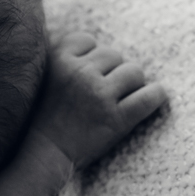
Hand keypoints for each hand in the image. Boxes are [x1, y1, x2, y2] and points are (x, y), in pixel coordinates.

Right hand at [29, 32, 166, 167]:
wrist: (42, 156)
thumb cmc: (40, 118)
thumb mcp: (38, 77)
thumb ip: (56, 55)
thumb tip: (81, 40)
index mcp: (58, 60)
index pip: (87, 41)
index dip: (88, 58)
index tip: (83, 75)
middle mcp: (79, 73)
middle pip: (113, 55)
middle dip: (110, 72)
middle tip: (99, 93)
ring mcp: (99, 96)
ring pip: (134, 71)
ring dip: (130, 84)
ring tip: (118, 100)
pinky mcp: (117, 119)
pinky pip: (150, 97)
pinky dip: (156, 96)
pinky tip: (153, 98)